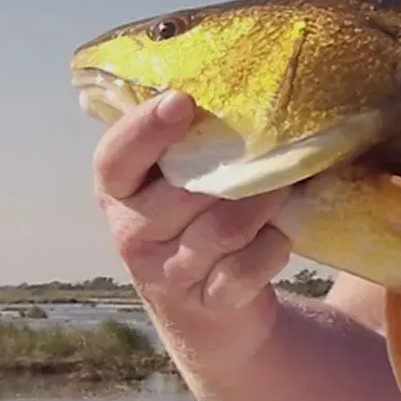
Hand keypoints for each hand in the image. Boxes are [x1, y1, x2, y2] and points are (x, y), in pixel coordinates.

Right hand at [92, 90, 291, 363]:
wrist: (210, 314)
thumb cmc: (197, 225)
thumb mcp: (180, 184)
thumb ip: (190, 146)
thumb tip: (246, 86)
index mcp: (119, 193)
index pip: (115, 159)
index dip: (144, 129)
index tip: (182, 101)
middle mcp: (133, 233)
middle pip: (184, 192)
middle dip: (235, 170)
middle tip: (273, 149)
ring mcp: (168, 273)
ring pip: (222, 229)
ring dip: (263, 204)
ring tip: (286, 187)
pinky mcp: (207, 303)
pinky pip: (245, 269)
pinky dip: (272, 249)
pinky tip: (281, 238)